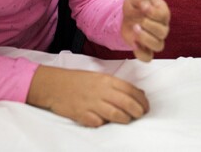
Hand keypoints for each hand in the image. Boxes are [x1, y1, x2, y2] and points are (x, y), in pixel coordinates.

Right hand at [27, 65, 148, 126]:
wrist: (54, 85)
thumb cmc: (78, 81)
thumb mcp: (99, 77)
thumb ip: (116, 85)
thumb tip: (137, 93)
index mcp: (106, 80)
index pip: (130, 90)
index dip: (141, 99)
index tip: (146, 106)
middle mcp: (101, 91)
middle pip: (126, 103)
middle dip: (137, 111)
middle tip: (140, 114)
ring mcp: (91, 104)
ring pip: (115, 115)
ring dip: (125, 119)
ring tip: (127, 120)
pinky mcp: (82, 115)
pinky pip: (98, 122)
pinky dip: (103, 123)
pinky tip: (104, 122)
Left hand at [121, 0, 169, 61]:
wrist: (127, 16)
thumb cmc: (136, 6)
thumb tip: (145, 5)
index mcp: (162, 12)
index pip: (164, 16)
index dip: (153, 13)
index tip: (143, 7)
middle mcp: (162, 27)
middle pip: (163, 32)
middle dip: (149, 26)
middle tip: (137, 22)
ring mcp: (155, 40)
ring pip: (158, 46)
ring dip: (146, 39)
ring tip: (134, 30)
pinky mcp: (146, 49)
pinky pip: (148, 57)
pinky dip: (141, 53)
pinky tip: (134, 43)